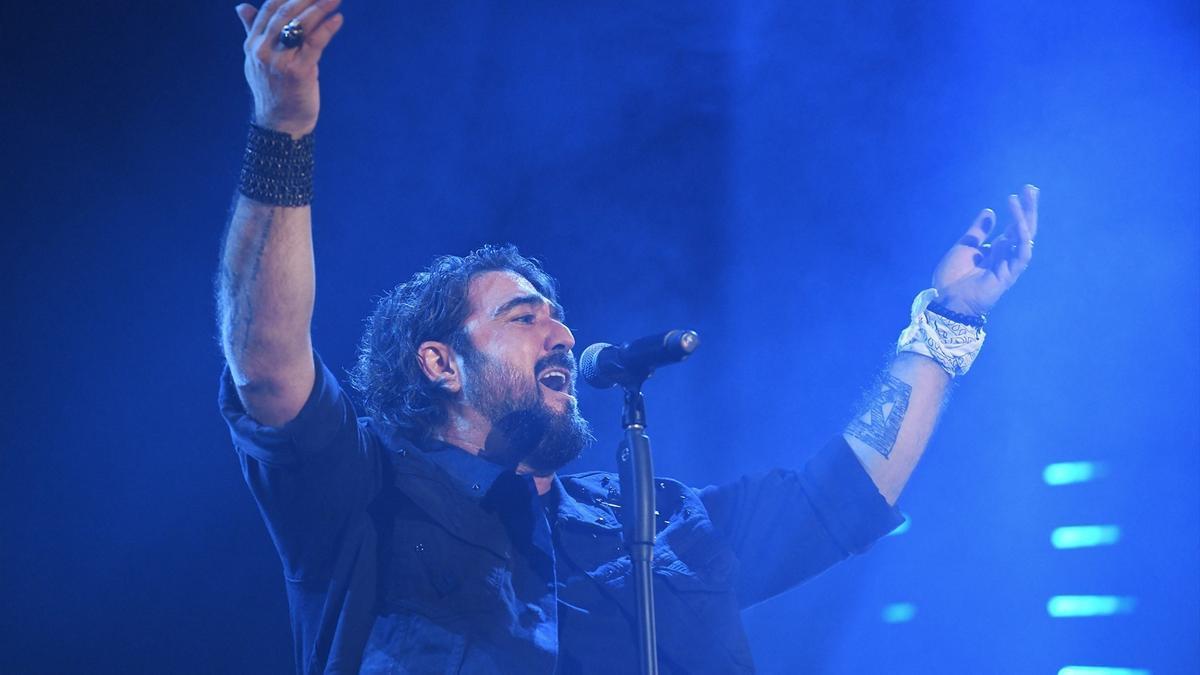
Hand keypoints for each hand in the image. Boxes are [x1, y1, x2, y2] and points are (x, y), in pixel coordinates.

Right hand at [236, 0, 344, 137]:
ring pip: (299, 26)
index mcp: (253, 44)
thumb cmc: (275, 90)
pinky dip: (327, 30)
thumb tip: (241, 7)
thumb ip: (253, 31)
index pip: (270, 9)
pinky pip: (314, 45)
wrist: (280, 124)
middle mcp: (262, 50)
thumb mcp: (259, 59)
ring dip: (319, 8)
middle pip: (285, 14)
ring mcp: (279, 61)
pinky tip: (337, 19)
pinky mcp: (297, 72)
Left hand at [933, 185, 1038, 316]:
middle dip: (1027, 209)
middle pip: (1022, 229)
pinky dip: (1021, 239)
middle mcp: (1005, 255)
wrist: (947, 299)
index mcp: (995, 250)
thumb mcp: (964, 246)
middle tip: (1031, 189)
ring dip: (1025, 218)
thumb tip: (990, 211)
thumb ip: (978, 231)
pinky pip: (1021, 255)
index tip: (1019, 193)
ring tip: (1025, 198)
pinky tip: (1019, 224)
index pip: (1012, 227)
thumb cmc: (952, 277)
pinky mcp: (1010, 275)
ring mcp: (1009, 264)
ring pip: (1024, 238)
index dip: (1017, 210)